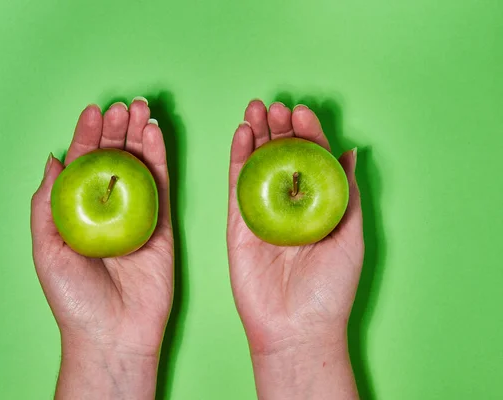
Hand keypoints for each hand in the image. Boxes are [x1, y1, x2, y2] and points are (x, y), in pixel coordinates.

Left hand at [30, 100, 172, 398]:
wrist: (113, 332)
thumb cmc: (74, 297)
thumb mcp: (46, 248)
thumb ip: (47, 203)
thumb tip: (52, 160)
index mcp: (78, 212)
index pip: (83, 165)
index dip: (86, 137)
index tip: (92, 111)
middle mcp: (108, 208)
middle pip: (114, 160)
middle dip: (116, 130)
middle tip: (122, 106)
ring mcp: (137, 214)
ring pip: (140, 166)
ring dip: (140, 135)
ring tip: (140, 109)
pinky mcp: (163, 223)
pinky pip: (163, 184)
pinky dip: (160, 158)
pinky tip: (155, 135)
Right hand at [227, 100, 362, 398]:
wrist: (296, 326)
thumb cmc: (330, 287)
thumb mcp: (351, 234)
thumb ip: (345, 191)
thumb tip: (350, 151)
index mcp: (317, 205)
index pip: (310, 159)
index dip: (307, 133)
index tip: (302, 111)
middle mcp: (288, 204)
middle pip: (281, 156)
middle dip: (279, 128)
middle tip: (276, 106)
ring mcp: (261, 212)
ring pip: (256, 164)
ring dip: (256, 134)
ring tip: (257, 107)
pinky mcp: (237, 223)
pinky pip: (236, 184)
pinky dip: (237, 157)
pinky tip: (242, 133)